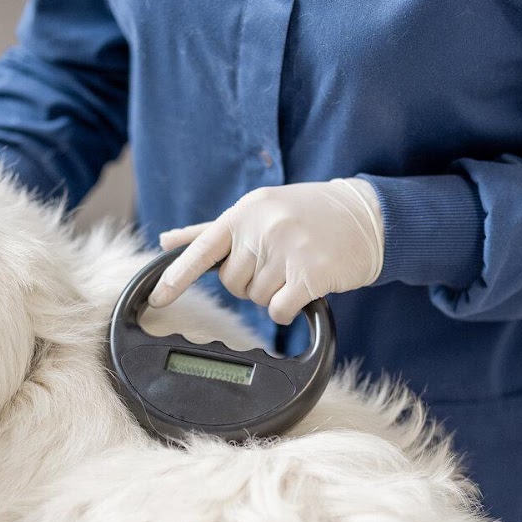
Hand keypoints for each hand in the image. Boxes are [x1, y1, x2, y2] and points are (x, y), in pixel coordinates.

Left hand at [148, 178, 383, 324]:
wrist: (365, 216)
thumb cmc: (306, 214)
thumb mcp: (258, 210)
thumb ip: (211, 231)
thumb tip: (166, 240)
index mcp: (245, 212)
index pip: (201, 249)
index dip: (176, 277)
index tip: (156, 299)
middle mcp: (263, 228)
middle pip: (233, 283)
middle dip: (252, 282)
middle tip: (278, 262)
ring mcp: (287, 249)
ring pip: (257, 299)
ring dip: (274, 294)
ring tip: (296, 267)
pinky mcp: (310, 274)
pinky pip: (279, 311)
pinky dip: (288, 309)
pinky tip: (304, 289)